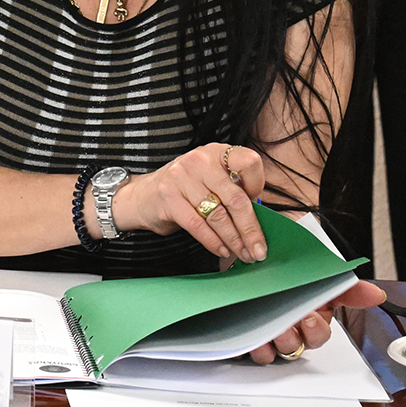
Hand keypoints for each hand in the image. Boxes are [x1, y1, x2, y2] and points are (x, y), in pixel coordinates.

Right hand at [115, 143, 267, 261]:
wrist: (143, 195)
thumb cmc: (186, 190)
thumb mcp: (210, 179)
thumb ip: (233, 191)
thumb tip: (262, 222)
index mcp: (215, 152)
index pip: (248, 162)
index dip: (258, 185)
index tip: (258, 208)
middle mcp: (199, 160)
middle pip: (235, 198)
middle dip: (251, 229)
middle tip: (259, 250)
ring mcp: (181, 177)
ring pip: (218, 215)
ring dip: (234, 240)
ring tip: (243, 254)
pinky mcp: (168, 197)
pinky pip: (198, 225)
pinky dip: (213, 242)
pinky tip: (222, 250)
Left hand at [247, 283, 385, 364]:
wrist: (258, 261)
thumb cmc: (292, 276)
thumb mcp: (321, 277)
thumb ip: (348, 288)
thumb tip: (377, 294)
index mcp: (310, 323)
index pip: (318, 336)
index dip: (315, 330)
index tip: (311, 317)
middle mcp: (289, 333)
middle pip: (294, 346)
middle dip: (291, 337)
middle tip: (286, 323)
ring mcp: (266, 335)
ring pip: (270, 353)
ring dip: (269, 344)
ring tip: (266, 329)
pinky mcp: (244, 333)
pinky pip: (245, 349)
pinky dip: (247, 345)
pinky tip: (246, 336)